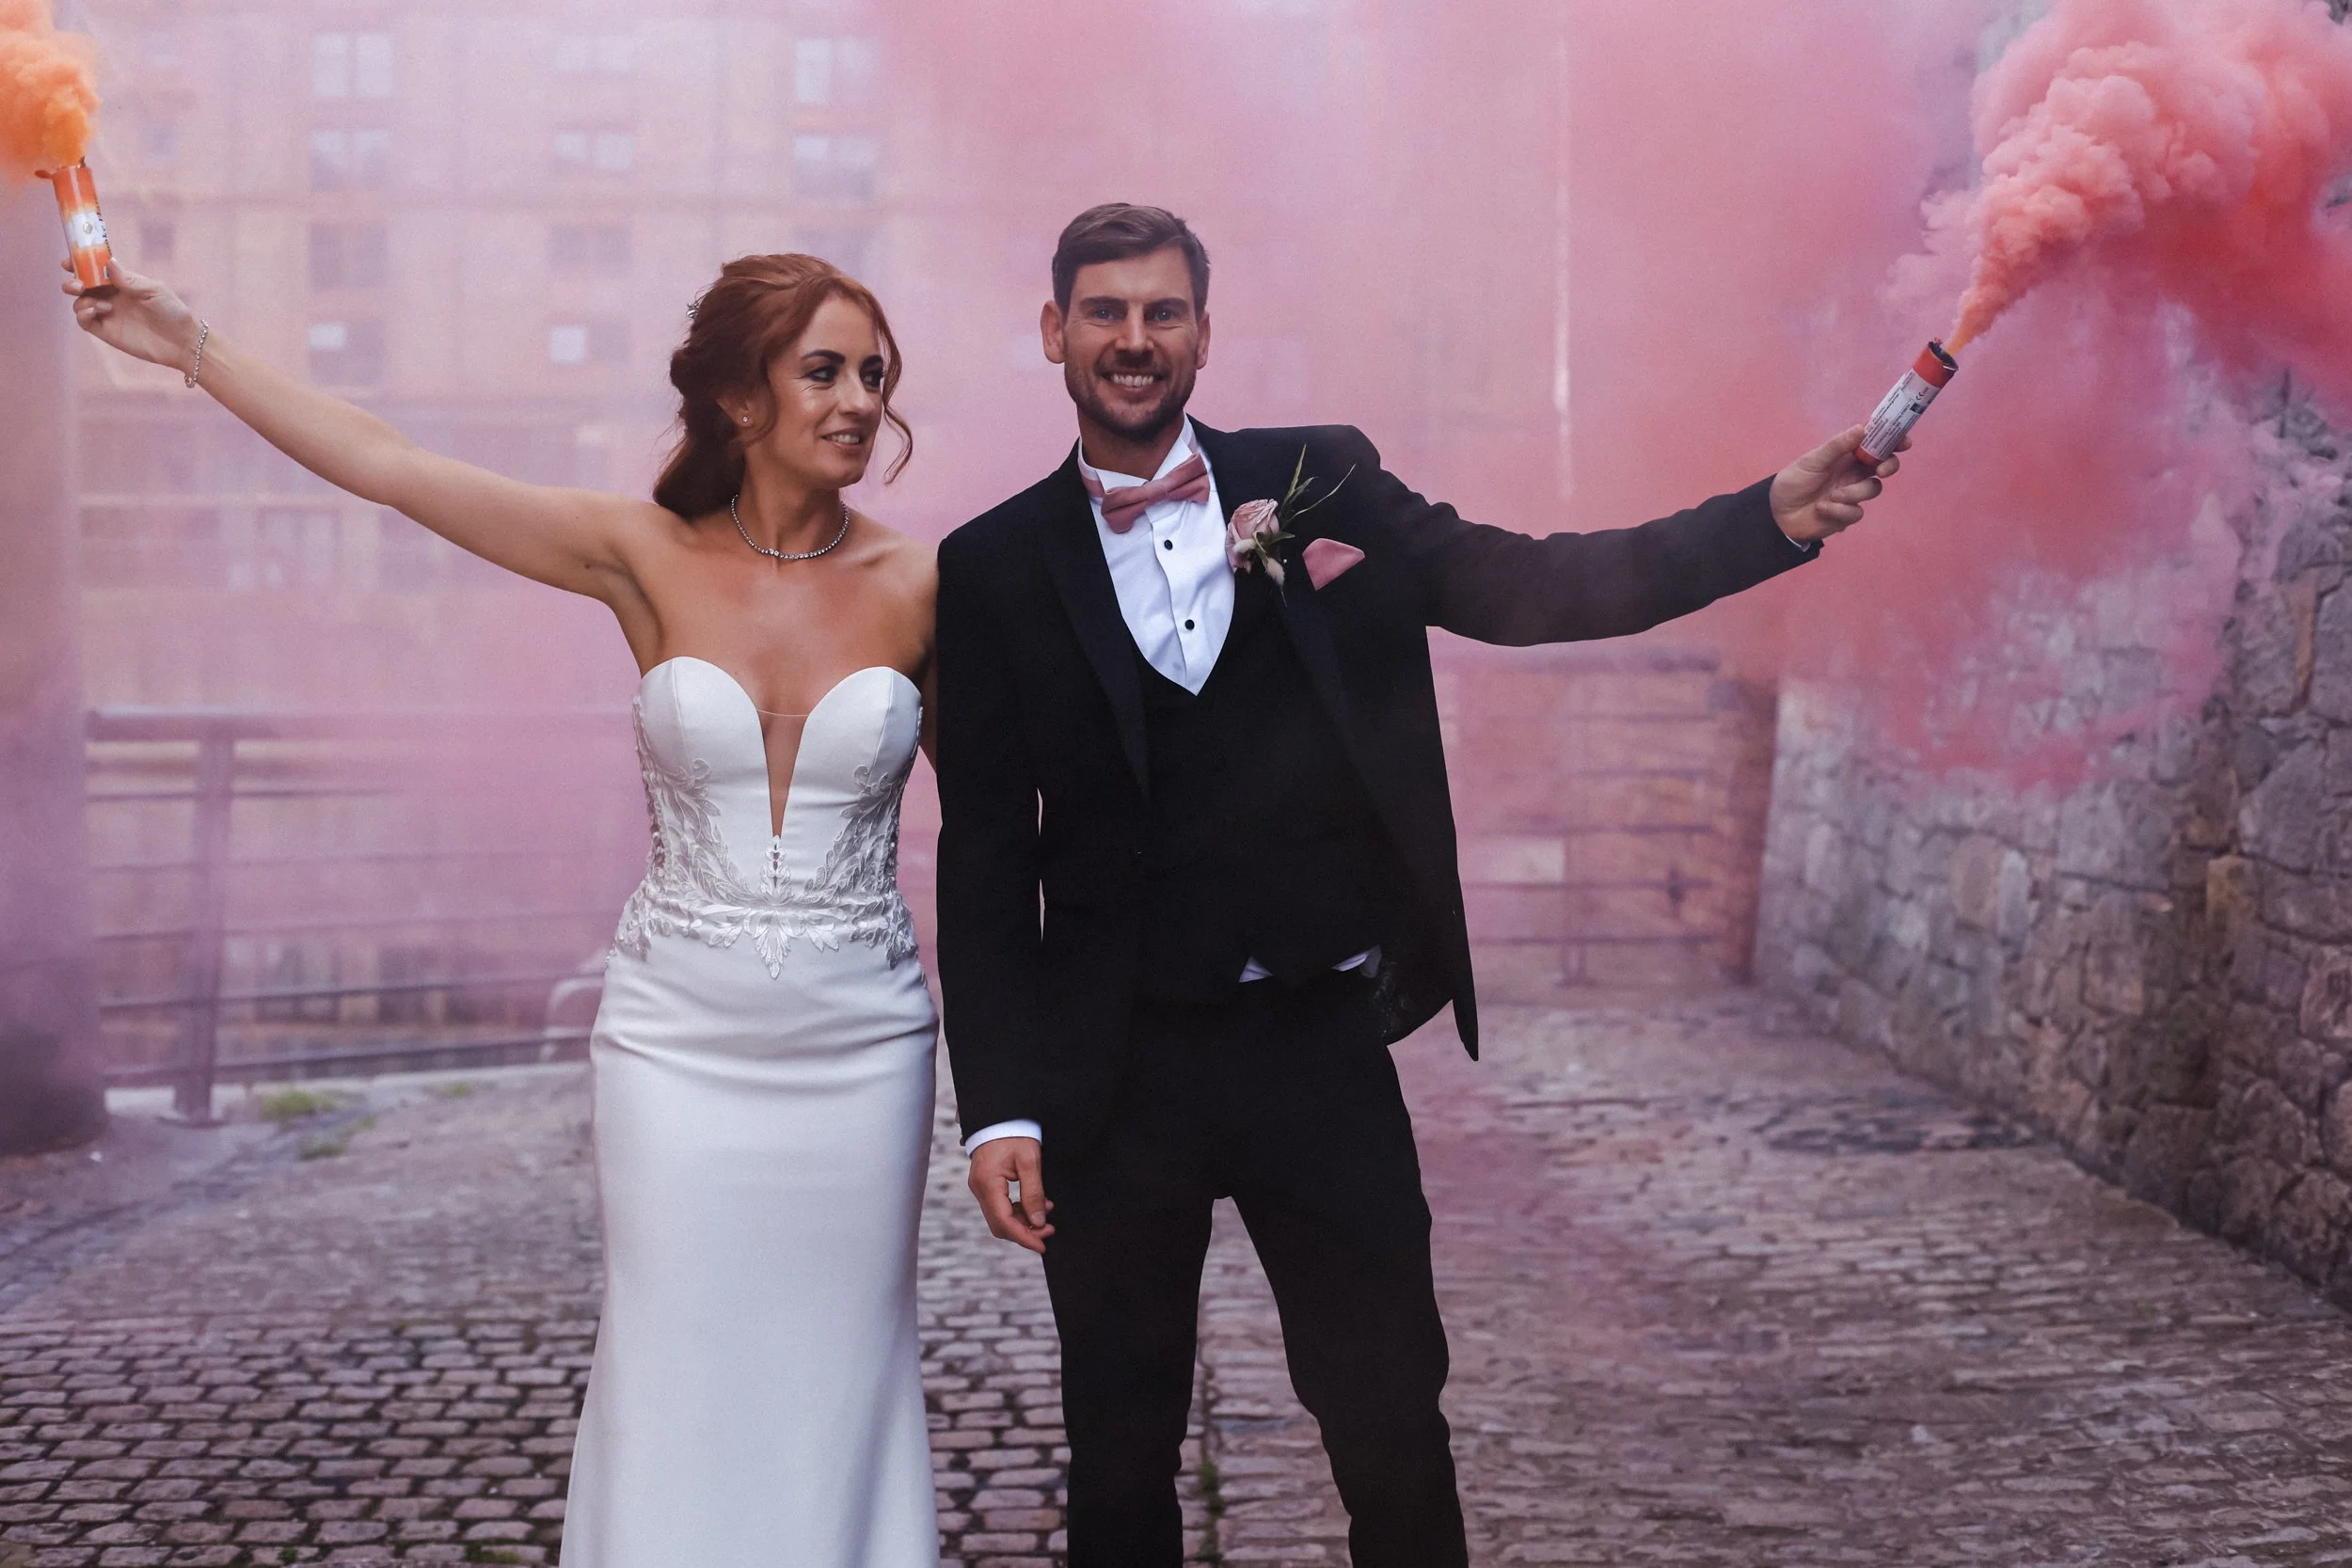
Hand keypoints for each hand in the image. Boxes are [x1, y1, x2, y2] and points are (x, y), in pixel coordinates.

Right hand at [62, 258, 205, 376]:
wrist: (181, 342)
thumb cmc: (173, 312)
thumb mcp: (154, 290)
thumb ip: (130, 279)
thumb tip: (108, 262)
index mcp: (121, 282)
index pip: (94, 269)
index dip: (79, 263)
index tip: (68, 261)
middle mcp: (111, 296)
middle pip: (80, 285)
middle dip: (72, 282)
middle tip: (79, 285)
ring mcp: (107, 313)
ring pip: (79, 302)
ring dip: (82, 300)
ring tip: (104, 306)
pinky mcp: (106, 331)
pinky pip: (84, 321)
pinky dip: (82, 314)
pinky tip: (94, 312)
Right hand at [967, 1137, 1052, 1254]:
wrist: (1000, 1115)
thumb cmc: (1015, 1132)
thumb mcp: (1029, 1161)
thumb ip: (1033, 1193)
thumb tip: (1037, 1221)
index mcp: (988, 1183)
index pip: (1004, 1222)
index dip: (1024, 1237)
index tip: (1042, 1245)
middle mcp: (979, 1188)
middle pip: (1000, 1224)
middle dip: (1025, 1232)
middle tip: (1049, 1230)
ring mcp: (980, 1187)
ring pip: (1000, 1217)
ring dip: (1023, 1221)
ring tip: (1047, 1213)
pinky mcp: (986, 1184)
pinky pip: (1000, 1206)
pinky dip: (1018, 1210)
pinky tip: (1036, 1204)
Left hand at [1769, 425, 1903, 543]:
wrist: (1777, 513)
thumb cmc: (1793, 482)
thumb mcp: (1813, 461)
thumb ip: (1837, 446)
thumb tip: (1862, 429)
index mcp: (1847, 456)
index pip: (1875, 445)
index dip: (1893, 441)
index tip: (1904, 441)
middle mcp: (1853, 473)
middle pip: (1884, 466)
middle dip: (1889, 466)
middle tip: (1881, 470)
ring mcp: (1852, 494)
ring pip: (1873, 490)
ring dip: (1853, 493)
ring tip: (1830, 497)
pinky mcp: (1847, 515)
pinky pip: (1856, 512)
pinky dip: (1839, 511)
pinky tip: (1822, 509)